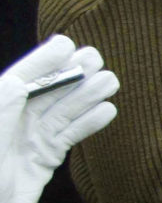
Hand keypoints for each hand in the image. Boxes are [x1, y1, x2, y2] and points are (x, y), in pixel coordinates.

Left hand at [0, 35, 118, 202]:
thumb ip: (2, 112)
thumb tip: (20, 81)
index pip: (20, 80)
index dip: (42, 61)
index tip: (67, 43)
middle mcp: (13, 122)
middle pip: (47, 92)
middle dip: (71, 74)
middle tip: (96, 59)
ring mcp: (29, 140)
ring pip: (63, 112)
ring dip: (86, 96)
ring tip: (110, 81)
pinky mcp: (44, 159)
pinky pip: (70, 135)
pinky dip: (89, 123)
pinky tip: (108, 111)